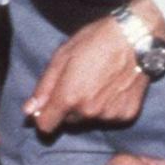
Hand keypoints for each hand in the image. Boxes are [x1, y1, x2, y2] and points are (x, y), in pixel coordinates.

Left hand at [25, 0, 164, 133]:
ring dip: (88, 108)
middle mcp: (88, 112)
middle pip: (68, 122)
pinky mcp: (127, 115)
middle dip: (68, 108)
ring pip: (89, 120)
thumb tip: (29, 110)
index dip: (43, 117)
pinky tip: (113, 87)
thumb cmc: (96, 41)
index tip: (48, 108)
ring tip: (98, 82)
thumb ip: (44, 87)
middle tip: (79, 83)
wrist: (136, 38)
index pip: (46, 126)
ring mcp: (109, 115)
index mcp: (68, 97)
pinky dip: (108, 107)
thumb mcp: (62, 56)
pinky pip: (109, 117)